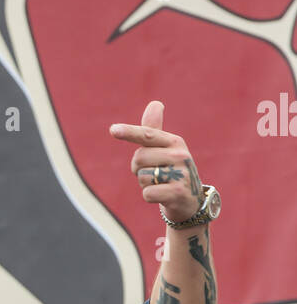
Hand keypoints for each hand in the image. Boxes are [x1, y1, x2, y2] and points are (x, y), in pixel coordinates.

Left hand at [109, 101, 205, 224]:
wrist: (190, 200)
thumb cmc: (171, 171)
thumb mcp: (165, 149)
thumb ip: (153, 130)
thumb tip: (155, 103)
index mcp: (174, 141)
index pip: (147, 135)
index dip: (129, 132)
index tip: (113, 130)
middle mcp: (180, 155)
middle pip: (139, 158)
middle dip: (139, 168)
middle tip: (154, 173)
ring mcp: (181, 174)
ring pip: (142, 177)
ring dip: (145, 183)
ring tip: (161, 184)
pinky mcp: (178, 193)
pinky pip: (147, 193)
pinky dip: (149, 196)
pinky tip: (162, 195)